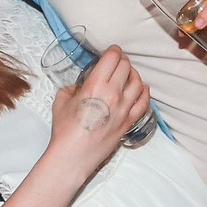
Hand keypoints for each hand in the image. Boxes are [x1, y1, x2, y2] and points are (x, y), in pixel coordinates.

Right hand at [49, 46, 149, 172]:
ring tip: (128, 74)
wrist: (73, 156)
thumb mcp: (61, 101)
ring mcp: (124, 109)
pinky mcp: (128, 122)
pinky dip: (144, 93)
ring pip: (138, 82)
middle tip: (116, 62)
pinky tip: (142, 88)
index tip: (111, 51)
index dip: (113, 51)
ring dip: (133, 75)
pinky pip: (143, 103)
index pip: (113, 58)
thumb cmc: (65, 130)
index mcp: (96, 85)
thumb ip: (72, 88)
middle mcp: (113, 94)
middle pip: (126, 67)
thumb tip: (79, 86)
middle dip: (121, 61)